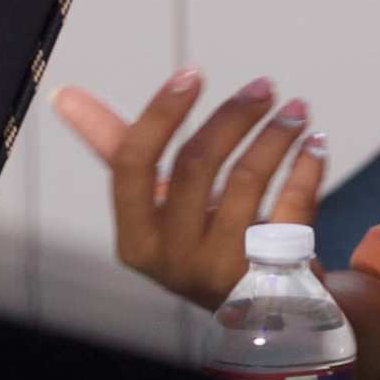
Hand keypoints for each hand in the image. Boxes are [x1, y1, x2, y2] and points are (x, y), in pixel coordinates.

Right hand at [52, 69, 328, 307]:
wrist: (263, 307)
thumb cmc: (198, 237)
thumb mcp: (156, 204)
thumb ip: (116, 147)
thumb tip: (64, 95)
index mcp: (136, 240)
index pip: (133, 165)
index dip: (160, 113)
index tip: (193, 72)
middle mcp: (174, 261)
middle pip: (196, 165)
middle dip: (233, 116)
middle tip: (264, 86)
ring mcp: (225, 271)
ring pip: (248, 181)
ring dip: (276, 136)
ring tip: (296, 110)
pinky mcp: (275, 275)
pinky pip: (294, 207)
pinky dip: (307, 168)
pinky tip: (315, 143)